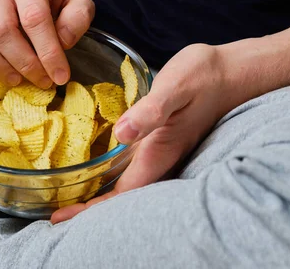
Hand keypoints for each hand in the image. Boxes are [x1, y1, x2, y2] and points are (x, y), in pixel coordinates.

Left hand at [51, 44, 242, 222]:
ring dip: (99, 192)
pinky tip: (96, 165)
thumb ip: (151, 111)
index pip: (123, 193)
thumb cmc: (204, 76)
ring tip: (69, 196)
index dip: (92, 209)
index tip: (61, 217)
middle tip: (57, 214)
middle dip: (90, 207)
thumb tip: (121, 133)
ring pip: (126, 181)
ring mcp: (161, 148)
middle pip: (122, 194)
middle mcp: (159, 156)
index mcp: (159, 151)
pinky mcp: (160, 137)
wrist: (233, 72)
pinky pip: (131, 163)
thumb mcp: (175, 87)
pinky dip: (109, 171)